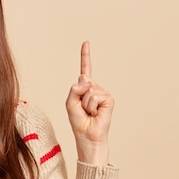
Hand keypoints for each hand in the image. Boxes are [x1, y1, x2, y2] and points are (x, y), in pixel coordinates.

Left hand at [65, 41, 113, 164]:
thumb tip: (87, 79)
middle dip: (78, 96)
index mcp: (84, 88)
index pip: (85, 69)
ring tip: (89, 113)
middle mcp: (94, 88)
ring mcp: (102, 93)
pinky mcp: (109, 99)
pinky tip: (96, 113)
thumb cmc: (79, 121)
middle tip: (83, 109)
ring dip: (85, 103)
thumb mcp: (70, 103)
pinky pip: (94, 96)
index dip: (86, 56)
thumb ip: (74, 89)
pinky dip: (91, 106)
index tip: (86, 42)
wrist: (88, 136)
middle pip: (82, 81)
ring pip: (88, 90)